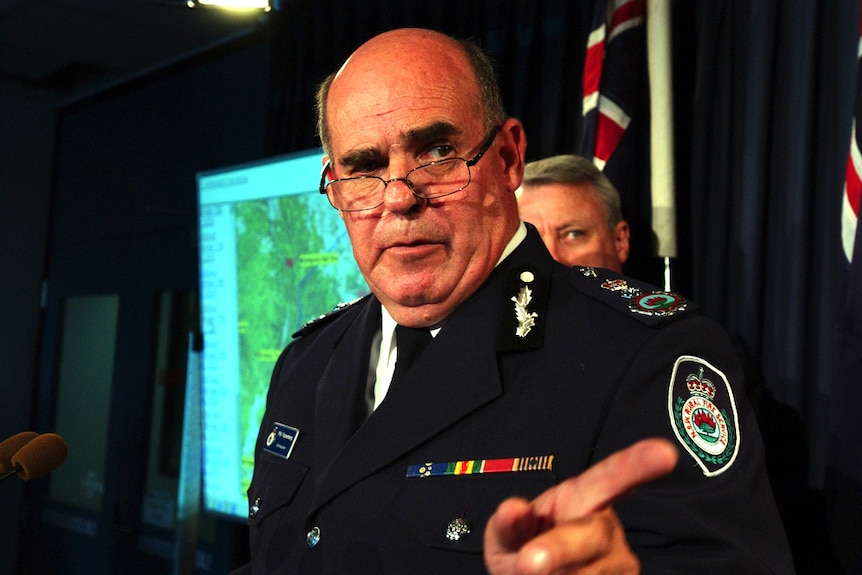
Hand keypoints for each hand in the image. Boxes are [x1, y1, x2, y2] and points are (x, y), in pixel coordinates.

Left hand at [484, 438, 678, 574]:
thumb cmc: (522, 551)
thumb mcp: (505, 536)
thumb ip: (508, 524)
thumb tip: (512, 509)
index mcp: (582, 498)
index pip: (611, 477)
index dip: (638, 464)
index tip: (665, 452)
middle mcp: (608, 530)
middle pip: (595, 535)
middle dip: (560, 549)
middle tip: (528, 563)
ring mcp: (620, 565)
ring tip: (535, 573)